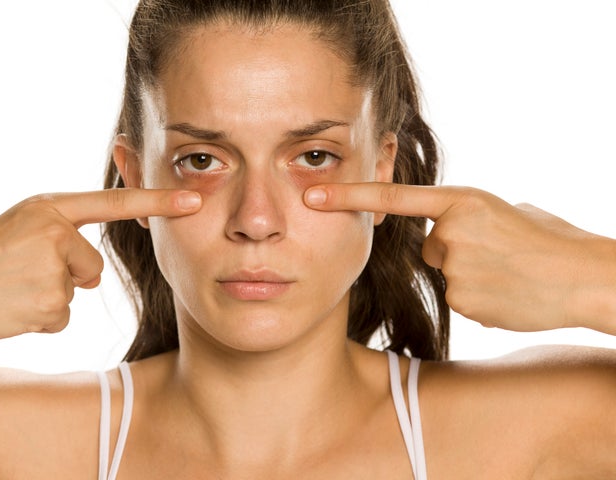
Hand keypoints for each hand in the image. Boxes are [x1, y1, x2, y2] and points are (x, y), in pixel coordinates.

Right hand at [0, 188, 201, 354]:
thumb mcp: (20, 228)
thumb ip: (62, 236)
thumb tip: (92, 275)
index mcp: (49, 207)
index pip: (114, 203)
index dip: (158, 201)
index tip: (194, 200)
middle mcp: (53, 230)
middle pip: (93, 267)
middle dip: (67, 279)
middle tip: (19, 274)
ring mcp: (50, 266)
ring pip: (76, 294)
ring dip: (50, 300)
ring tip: (12, 290)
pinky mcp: (45, 302)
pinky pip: (61, 318)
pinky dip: (39, 320)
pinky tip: (10, 308)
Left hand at [304, 182, 615, 333]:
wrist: (586, 278)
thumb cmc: (551, 240)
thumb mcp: (508, 210)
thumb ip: (467, 214)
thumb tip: (445, 226)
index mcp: (462, 200)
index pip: (393, 197)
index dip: (349, 196)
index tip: (313, 195)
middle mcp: (451, 231)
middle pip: (429, 246)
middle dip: (454, 251)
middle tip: (497, 254)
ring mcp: (456, 268)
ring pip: (444, 272)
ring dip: (470, 275)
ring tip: (509, 274)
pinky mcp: (463, 300)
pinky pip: (458, 297)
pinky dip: (478, 297)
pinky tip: (508, 294)